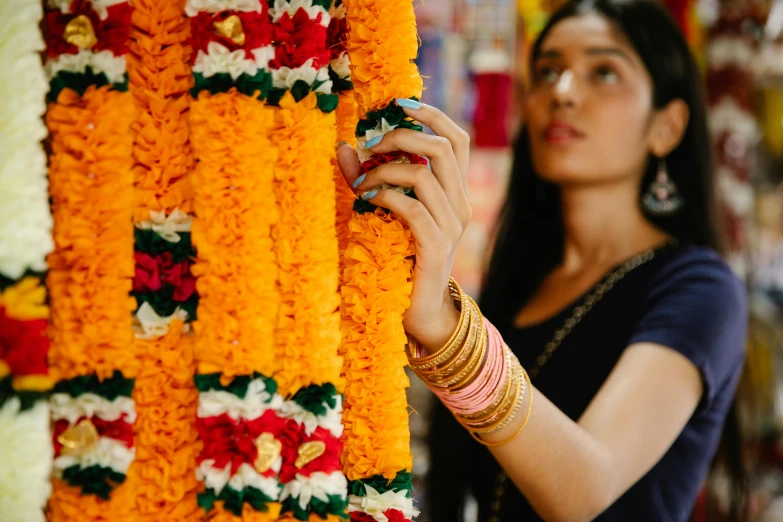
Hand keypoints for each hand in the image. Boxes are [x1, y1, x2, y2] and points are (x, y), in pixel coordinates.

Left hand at [337, 101, 471, 350]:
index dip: (432, 115)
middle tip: (369, 144)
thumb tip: (344, 146)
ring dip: (384, 171)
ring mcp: (452, 226)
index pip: (457, 140)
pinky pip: (412, 208)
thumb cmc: (402, 258)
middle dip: (401, 137)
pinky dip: (386, 197)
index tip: (399, 105)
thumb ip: (370, 179)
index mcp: (456, 192)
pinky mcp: (436, 246)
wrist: (421, 309)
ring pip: (424, 175)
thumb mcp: (389, 212)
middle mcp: (461, 205)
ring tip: (361, 183)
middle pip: (442, 149)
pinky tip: (368, 201)